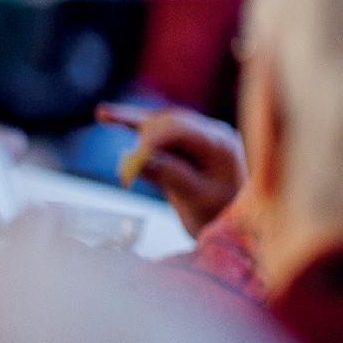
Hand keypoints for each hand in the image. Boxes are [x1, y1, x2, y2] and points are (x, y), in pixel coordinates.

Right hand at [99, 103, 244, 236]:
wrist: (238, 227)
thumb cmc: (221, 215)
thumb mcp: (198, 200)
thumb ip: (171, 176)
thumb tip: (138, 158)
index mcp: (220, 144)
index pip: (180, 129)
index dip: (151, 139)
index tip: (133, 160)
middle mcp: (211, 133)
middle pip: (167, 122)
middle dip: (143, 140)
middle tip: (128, 171)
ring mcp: (199, 135)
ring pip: (158, 124)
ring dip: (136, 133)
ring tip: (113, 134)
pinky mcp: (185, 143)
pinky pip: (157, 130)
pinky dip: (132, 125)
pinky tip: (104, 115)